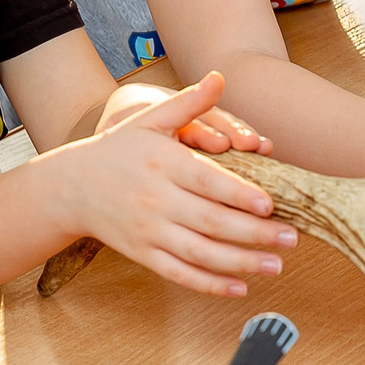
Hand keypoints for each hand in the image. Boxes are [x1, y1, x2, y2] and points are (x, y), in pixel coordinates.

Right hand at [56, 74, 296, 294]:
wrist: (72, 187)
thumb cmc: (121, 149)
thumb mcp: (149, 120)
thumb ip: (189, 103)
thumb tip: (220, 76)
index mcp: (163, 164)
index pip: (207, 182)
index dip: (239, 195)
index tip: (271, 204)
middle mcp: (156, 200)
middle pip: (210, 221)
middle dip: (253, 233)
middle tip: (291, 237)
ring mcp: (149, 231)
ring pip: (199, 253)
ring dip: (240, 263)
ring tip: (276, 265)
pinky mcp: (143, 254)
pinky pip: (179, 273)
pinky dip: (210, 284)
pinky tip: (240, 288)